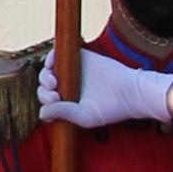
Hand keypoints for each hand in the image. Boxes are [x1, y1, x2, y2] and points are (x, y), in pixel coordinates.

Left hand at [46, 52, 172, 129]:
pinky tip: (52, 64)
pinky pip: (59, 55)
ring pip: (49, 71)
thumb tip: (41, 113)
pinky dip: (52, 57)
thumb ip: (62, 112)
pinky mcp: (80, 58)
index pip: (48, 101)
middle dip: (44, 92)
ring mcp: (73, 72)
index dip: (45, 102)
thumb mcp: (84, 116)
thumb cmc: (111, 108)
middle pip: (45, 86)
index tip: (54, 103)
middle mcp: (69, 86)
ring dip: (45, 76)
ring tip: (53, 83)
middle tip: (54, 95)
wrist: (131, 92)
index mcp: (69, 102)